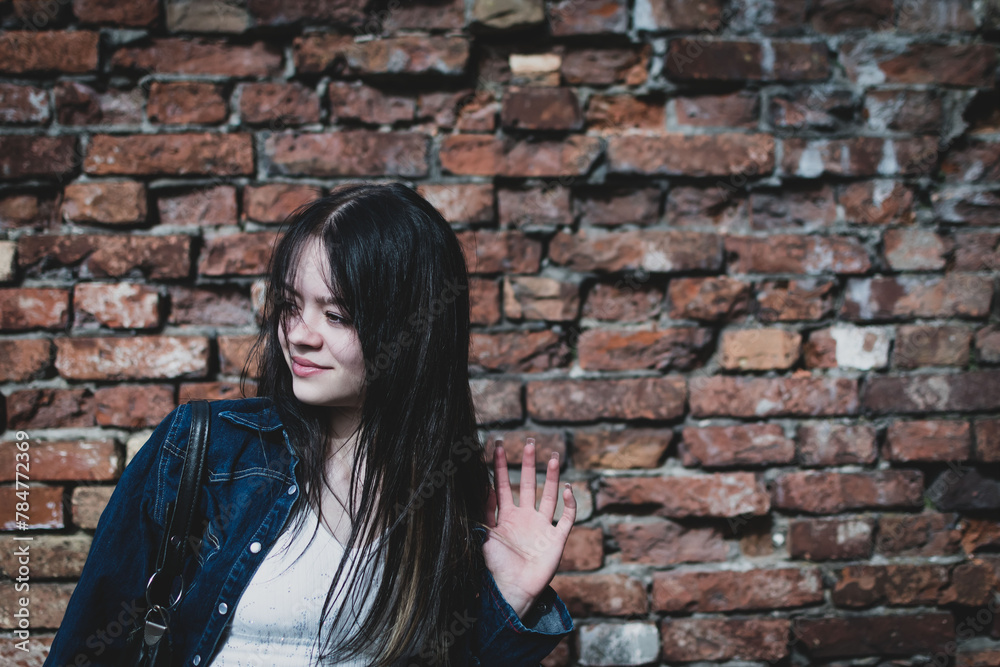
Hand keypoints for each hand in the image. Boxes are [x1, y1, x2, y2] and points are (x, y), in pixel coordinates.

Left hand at [482, 438, 576, 619]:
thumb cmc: (495, 568)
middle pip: (528, 484)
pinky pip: (567, 518)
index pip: (502, 485)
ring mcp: (542, 527)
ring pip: (549, 496)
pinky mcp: (556, 539)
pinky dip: (569, 503)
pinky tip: (567, 489)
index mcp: (506, 517)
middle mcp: (525, 518)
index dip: (500, 466)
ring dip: (552, 477)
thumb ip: (482, 513)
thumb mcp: (484, 537)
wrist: (512, 591)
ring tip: (553, 457)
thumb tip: (480, 488)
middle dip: (528, 463)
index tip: (497, 445)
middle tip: (528, 442)